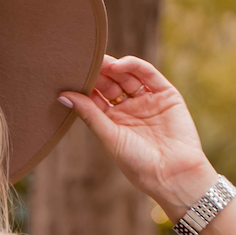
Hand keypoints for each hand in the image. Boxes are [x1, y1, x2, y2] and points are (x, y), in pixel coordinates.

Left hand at [59, 55, 216, 221]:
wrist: (172, 173)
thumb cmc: (137, 162)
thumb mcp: (109, 136)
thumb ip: (88, 114)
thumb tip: (62, 96)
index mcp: (114, 123)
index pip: (96, 98)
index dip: (85, 86)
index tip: (71, 75)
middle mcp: (130, 110)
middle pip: (111, 85)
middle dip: (99, 74)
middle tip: (84, 63)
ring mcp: (148, 101)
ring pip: (128, 76)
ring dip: (114, 68)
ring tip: (99, 61)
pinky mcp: (166, 94)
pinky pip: (148, 74)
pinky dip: (133, 66)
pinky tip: (118, 65)